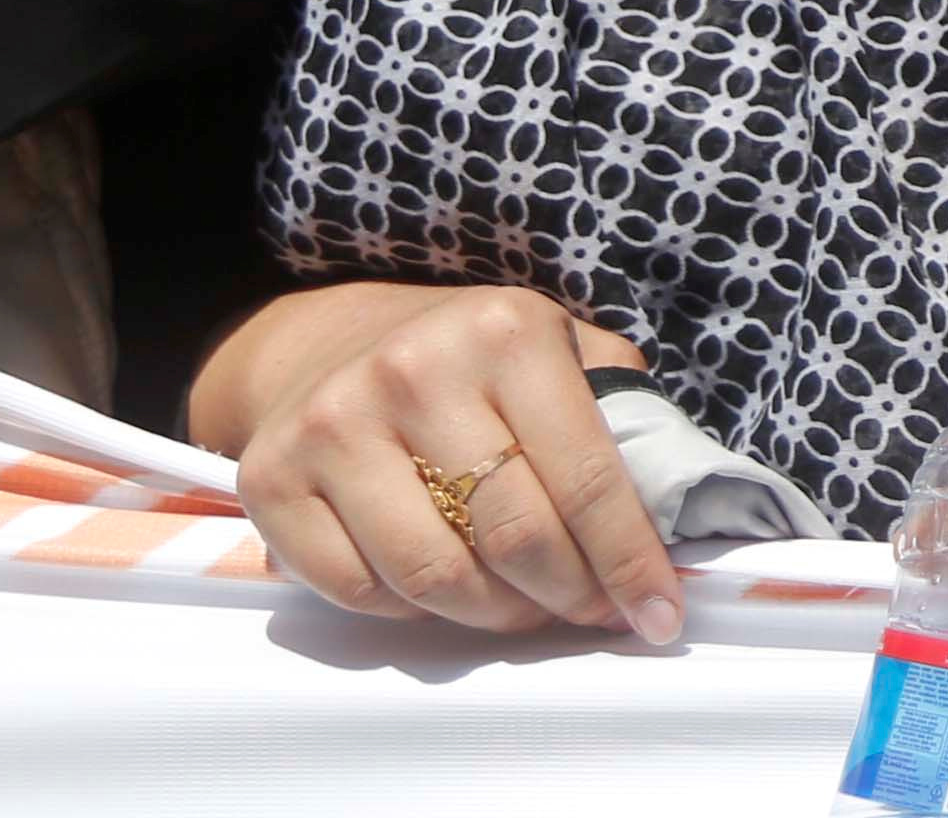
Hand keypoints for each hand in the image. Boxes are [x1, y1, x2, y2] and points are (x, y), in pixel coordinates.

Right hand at [214, 281, 683, 642]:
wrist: (336, 340)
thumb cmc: (477, 361)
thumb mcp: (564, 351)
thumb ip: (622, 420)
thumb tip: (676, 518)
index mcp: (505, 331)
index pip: (587, 477)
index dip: (629, 562)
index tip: (660, 616)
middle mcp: (414, 370)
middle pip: (513, 538)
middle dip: (568, 596)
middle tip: (589, 612)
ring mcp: (333, 424)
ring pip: (435, 577)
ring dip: (495, 614)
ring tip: (523, 605)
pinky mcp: (271, 479)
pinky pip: (360, 591)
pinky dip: (413, 611)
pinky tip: (442, 588)